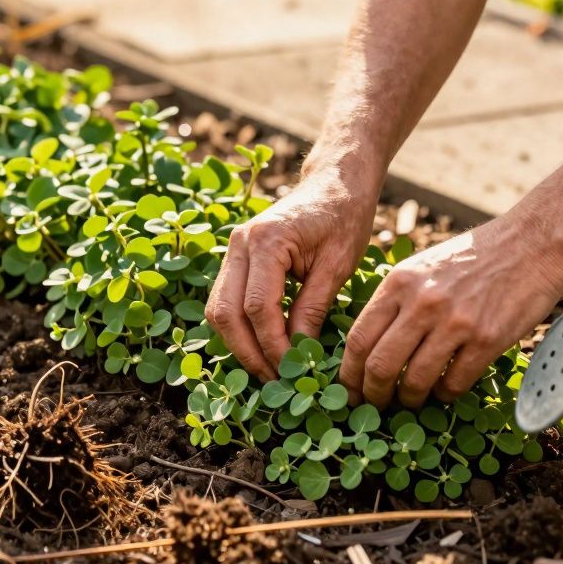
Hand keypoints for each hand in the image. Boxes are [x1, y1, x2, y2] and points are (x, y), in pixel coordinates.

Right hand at [206, 173, 375, 381]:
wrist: (335, 182)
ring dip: (238, 344)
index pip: (258, 308)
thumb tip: (299, 355)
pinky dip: (238, 327)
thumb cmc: (344, 218)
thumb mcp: (337, 265)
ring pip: (218, 309)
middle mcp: (240, 243)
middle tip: (274, 380)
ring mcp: (233, 249)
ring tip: (268, 369)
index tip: (292, 371)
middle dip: (248, 352)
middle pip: (226, 312)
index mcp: (267, 240)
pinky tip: (262, 346)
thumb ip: (313, 309)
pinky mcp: (236, 257)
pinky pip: (225, 300)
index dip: (272, 345)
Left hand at [339, 215, 562, 407]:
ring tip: (411, 401)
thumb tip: (369, 347)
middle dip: (373, 395)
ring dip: (409, 400)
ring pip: (415, 380)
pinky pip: (454, 383)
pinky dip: (444, 395)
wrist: (531, 243)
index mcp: (399, 283)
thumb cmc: (473, 257)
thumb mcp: (422, 267)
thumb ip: (395, 301)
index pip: (359, 338)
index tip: (349, 390)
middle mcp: (422, 302)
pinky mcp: (487, 339)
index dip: (349, 373)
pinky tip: (444, 390)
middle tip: (375, 406)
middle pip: (380, 365)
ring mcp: (455, 322)